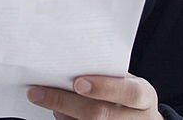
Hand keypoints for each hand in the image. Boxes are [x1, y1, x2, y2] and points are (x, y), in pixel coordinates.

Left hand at [27, 74, 162, 119]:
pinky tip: (57, 112)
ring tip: (41, 98)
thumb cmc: (127, 94)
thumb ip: (106, 75)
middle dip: (66, 102)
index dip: (104, 88)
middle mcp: (139, 118)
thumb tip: (68, 67)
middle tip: (38, 92)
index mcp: (144, 96)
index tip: (77, 82)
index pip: (130, 93)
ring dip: (62, 113)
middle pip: (101, 114)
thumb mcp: (126, 82)